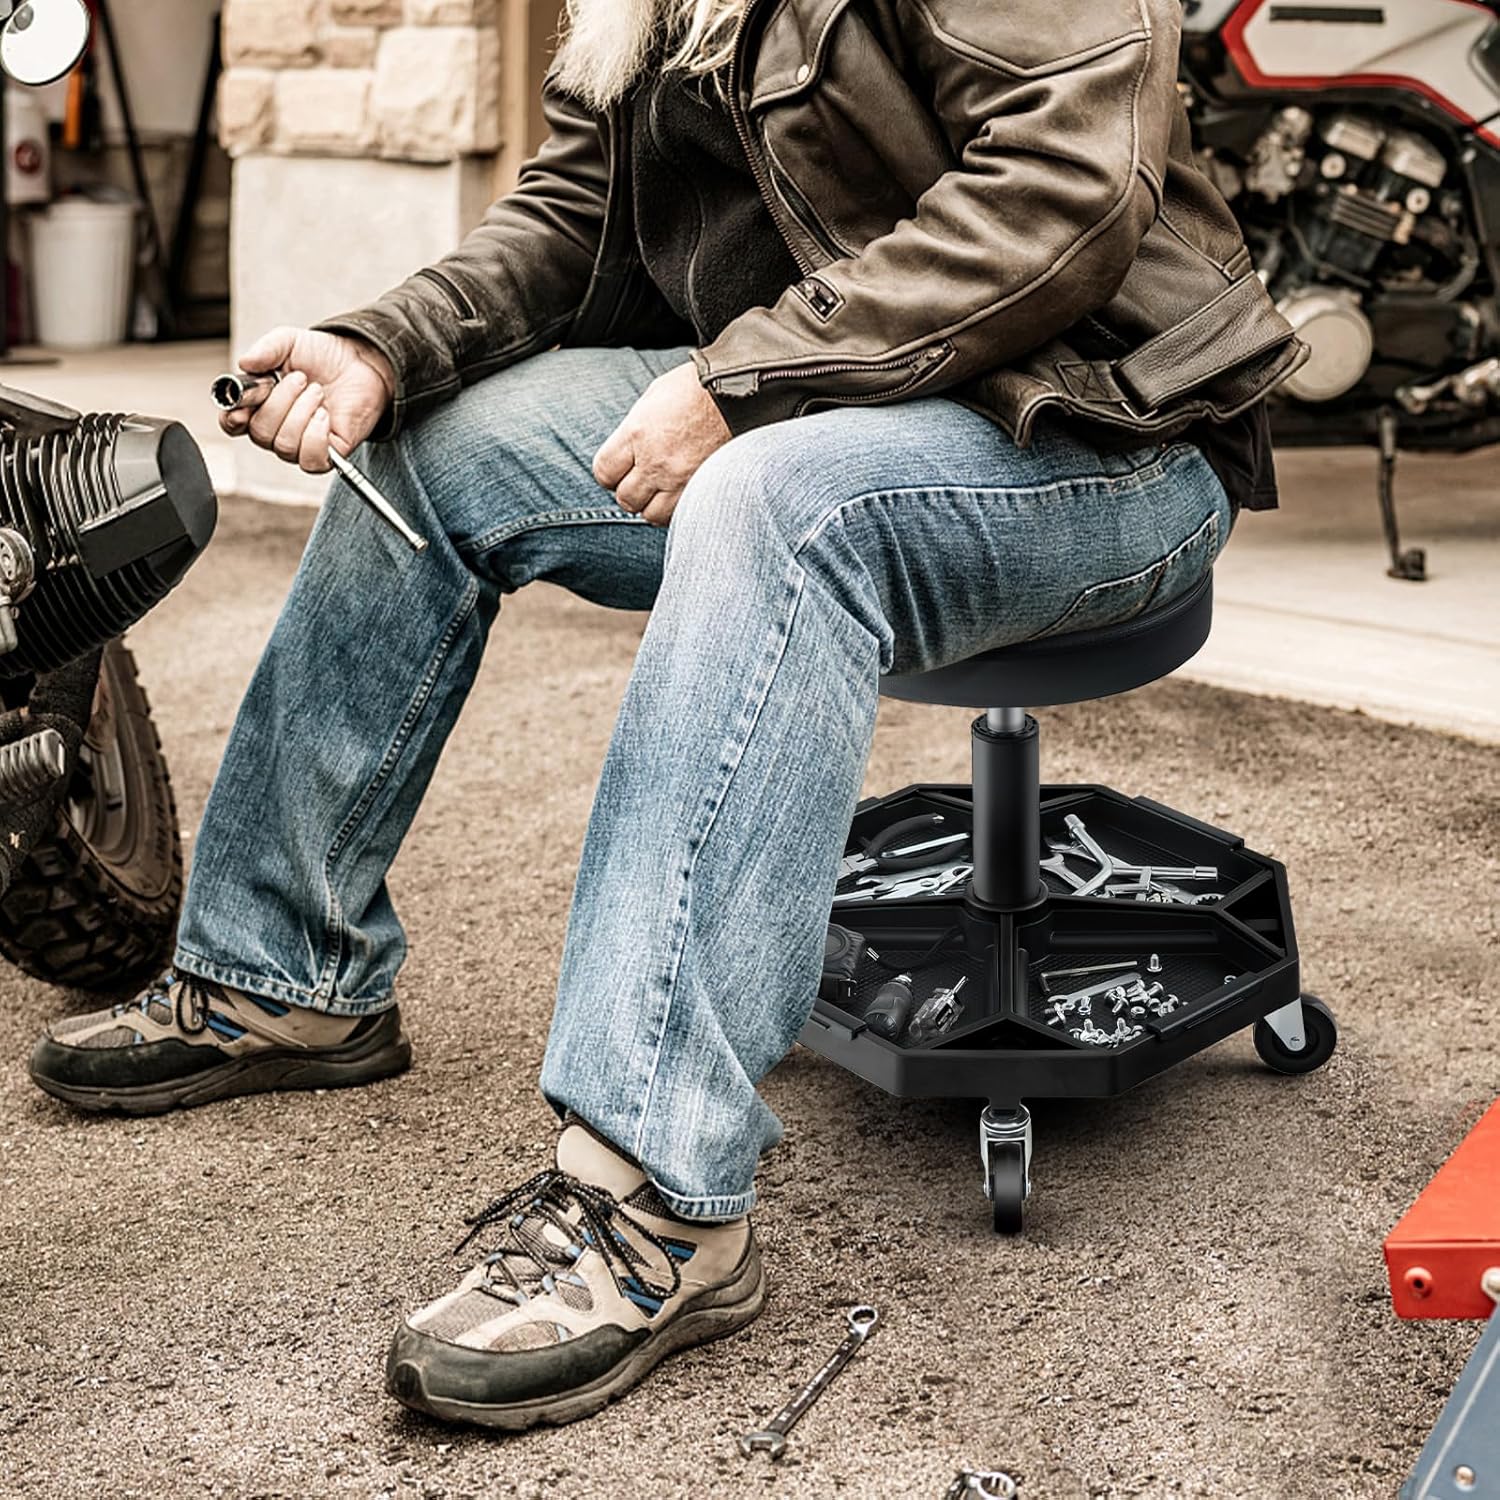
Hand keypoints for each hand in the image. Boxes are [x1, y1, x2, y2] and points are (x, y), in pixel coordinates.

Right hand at [220, 326, 396, 473]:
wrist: (361, 364)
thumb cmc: (323, 357)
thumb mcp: (290, 342)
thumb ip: (266, 349)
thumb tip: (245, 362)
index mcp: (259, 404)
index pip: (232, 422)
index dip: (232, 417)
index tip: (241, 406)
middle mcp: (276, 429)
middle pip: (260, 433)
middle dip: (280, 402)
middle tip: (301, 379)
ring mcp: (299, 444)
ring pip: (284, 445)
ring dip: (302, 413)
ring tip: (318, 392)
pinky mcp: (325, 455)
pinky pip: (310, 459)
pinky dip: (316, 435)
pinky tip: (325, 416)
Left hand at [592, 362, 731, 526]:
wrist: (739, 392)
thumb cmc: (695, 388)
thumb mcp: (653, 398)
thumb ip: (634, 429)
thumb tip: (625, 450)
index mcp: (636, 433)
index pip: (604, 472)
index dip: (608, 474)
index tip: (617, 471)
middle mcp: (655, 461)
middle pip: (626, 498)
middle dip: (629, 491)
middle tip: (640, 481)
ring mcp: (680, 479)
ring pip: (651, 514)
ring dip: (652, 505)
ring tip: (660, 491)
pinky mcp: (702, 488)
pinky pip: (678, 515)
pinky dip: (674, 510)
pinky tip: (678, 494)